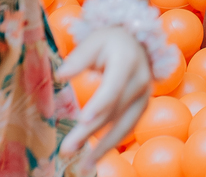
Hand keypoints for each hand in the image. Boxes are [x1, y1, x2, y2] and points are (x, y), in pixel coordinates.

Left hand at [56, 26, 152, 164]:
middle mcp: (141, 79)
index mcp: (128, 60)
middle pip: (115, 110)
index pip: (114, 86)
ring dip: (104, 147)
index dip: (100, 104)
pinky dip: (112, 144)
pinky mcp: (142, 107)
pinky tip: (95, 157)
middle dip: (91, 131)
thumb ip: (78, 58)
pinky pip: (128, 128)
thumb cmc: (110, 40)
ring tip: (83, 165)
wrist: (136, 41)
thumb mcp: (94, 40)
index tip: (82, 120)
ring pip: (125, 125)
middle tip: (67, 149)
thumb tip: (60, 75)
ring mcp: (145, 95)